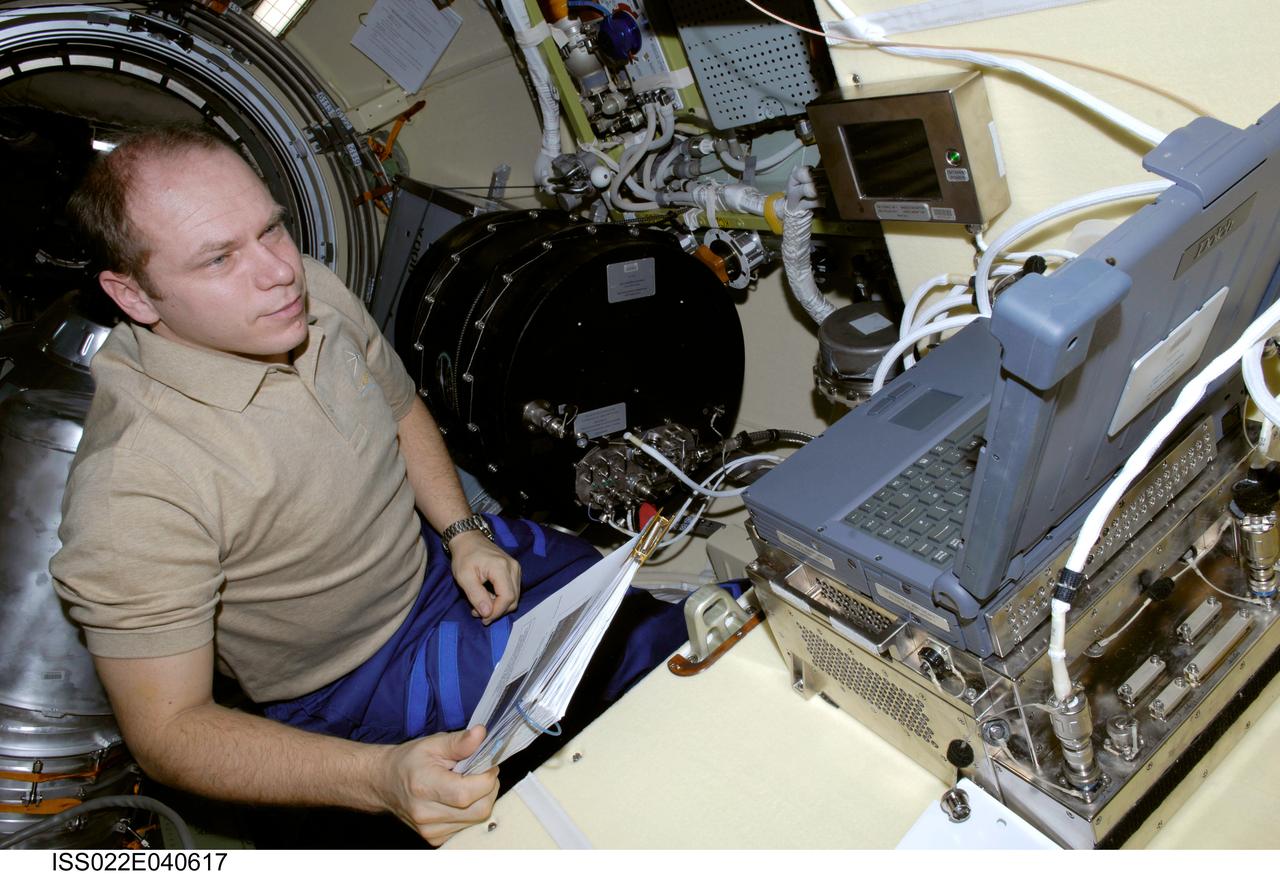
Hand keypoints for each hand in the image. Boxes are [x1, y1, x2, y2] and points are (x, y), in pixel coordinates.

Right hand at [378, 726, 498, 845]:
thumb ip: (459, 741)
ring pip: (477, 819)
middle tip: (481, 772)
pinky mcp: (435, 839)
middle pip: (479, 809)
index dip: (486, 777)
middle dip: (489, 788)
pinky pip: (468, 827)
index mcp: (424, 787)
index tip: (488, 764)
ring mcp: (430, 830)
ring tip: (468, 783)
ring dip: (482, 799)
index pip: (467, 792)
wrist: (386, 783)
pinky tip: (460, 798)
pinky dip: (472, 811)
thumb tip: (481, 734)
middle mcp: (426, 814)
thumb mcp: (433, 743)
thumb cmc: (409, 761)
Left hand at [449, 531, 520, 623]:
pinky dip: (502, 599)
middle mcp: (513, 568)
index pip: (507, 598)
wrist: (469, 539)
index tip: (482, 618)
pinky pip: (513, 590)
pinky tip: (488, 598)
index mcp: (501, 568)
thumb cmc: (464, 556)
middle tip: (479, 613)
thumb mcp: (464, 577)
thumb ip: (476, 596)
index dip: (496, 612)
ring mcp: (516, 568)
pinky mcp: (514, 570)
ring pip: (515, 596)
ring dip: (499, 606)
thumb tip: (487, 613)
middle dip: (497, 611)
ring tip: (481, 605)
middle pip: (514, 599)